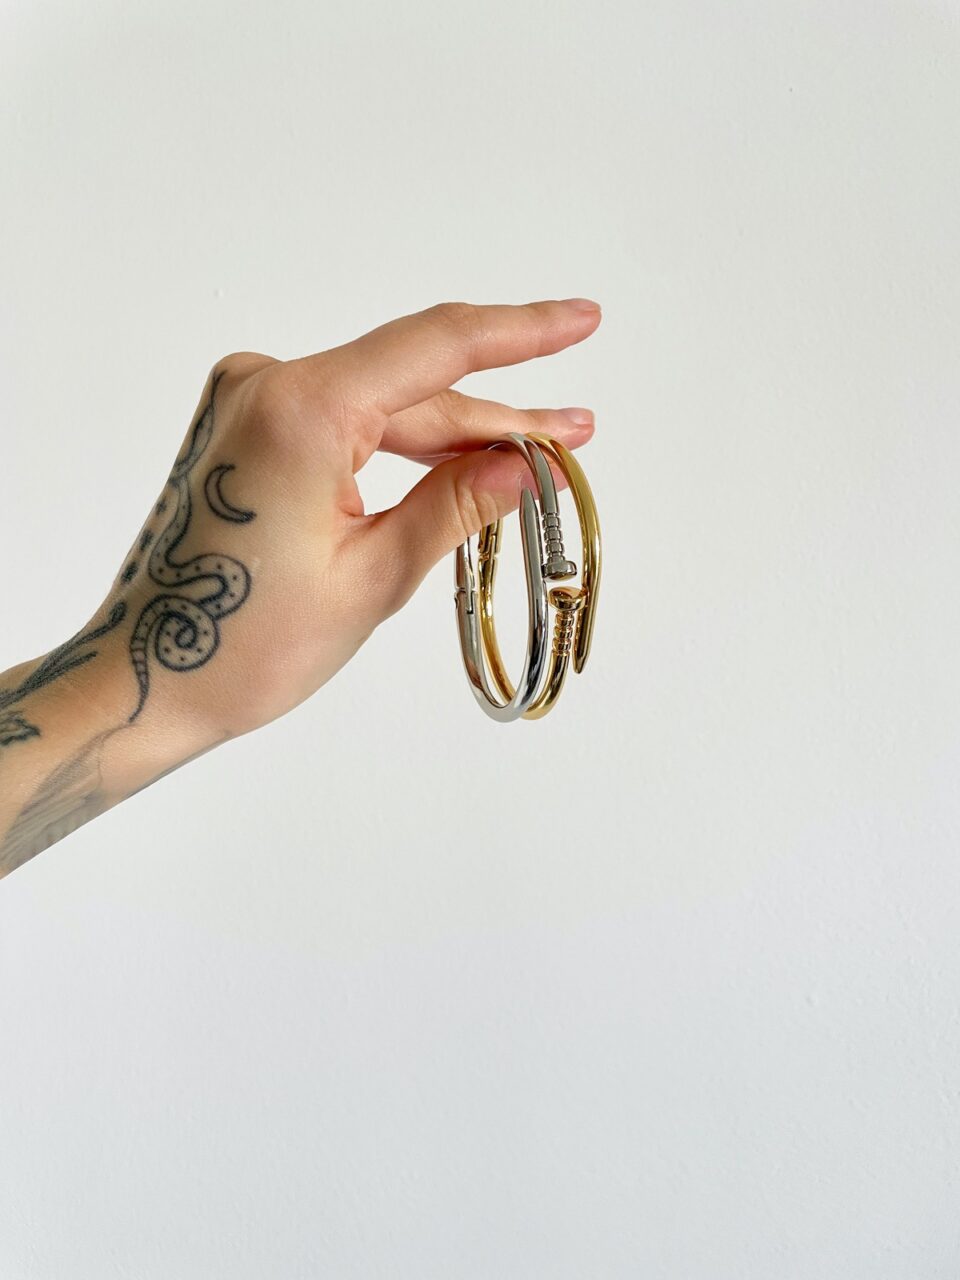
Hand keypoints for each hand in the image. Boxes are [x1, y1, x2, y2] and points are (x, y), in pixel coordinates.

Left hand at [101, 297, 601, 739]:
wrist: (146, 675)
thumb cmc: (245, 645)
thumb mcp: (372, 578)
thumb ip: (454, 505)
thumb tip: (524, 461)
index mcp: (301, 410)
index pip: (436, 349)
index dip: (520, 333)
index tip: (582, 320)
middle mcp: (269, 385)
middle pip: (415, 385)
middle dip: (497, 413)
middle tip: (574, 433)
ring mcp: (252, 402)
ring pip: (384, 408)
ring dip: (455, 434)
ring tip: (535, 451)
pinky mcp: (248, 430)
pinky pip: (348, 425)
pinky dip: (402, 447)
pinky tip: (458, 464)